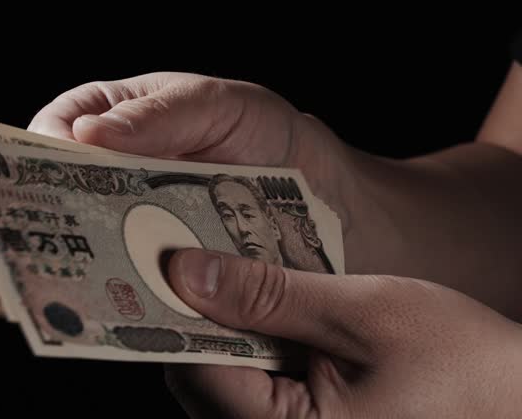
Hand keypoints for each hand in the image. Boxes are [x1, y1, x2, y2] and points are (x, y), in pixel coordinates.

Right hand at [28, 72, 521, 318]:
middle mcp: (121, 186)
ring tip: (65, 274)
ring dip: (75, 265)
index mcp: (123, 127)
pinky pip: (131, 294)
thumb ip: (163, 111)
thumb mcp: (225, 104)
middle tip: (22, 231)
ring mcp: (141, 238)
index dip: (37, 146)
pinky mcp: (167, 285)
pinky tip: (122, 305)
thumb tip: (88, 133)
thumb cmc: (279, 141)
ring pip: (89, 252)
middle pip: (59, 198)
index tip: (36, 164)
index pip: (58, 129)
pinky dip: (122, 301)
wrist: (343, 213)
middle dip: (38, 214)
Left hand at [162, 249, 521, 417]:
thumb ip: (270, 296)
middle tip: (204, 257)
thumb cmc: (458, 364)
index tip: (167, 260)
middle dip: (201, 320)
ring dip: (229, 330)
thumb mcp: (361, 313)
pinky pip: (253, 389)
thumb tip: (186, 273)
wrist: (513, 398)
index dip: (176, 313)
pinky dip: (254, 347)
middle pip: (201, 379)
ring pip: (224, 383)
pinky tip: (273, 312)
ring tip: (243, 280)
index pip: (196, 372)